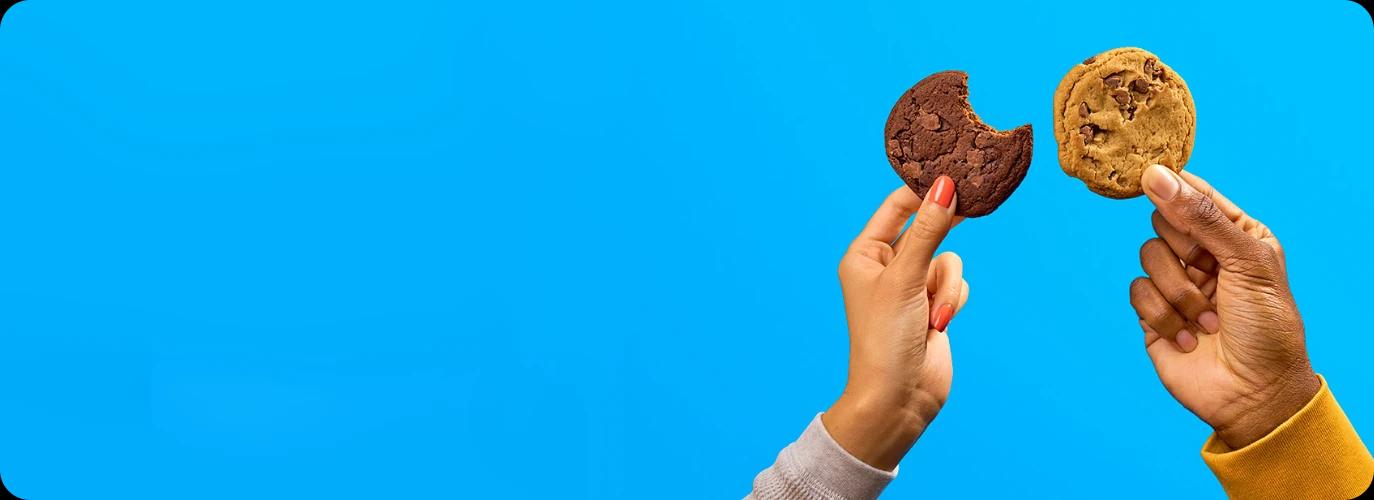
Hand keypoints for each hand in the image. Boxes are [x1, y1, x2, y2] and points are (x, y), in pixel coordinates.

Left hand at [822, 177, 967, 470]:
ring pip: (947, 258)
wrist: (898, 397)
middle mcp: (886, 266)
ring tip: (933, 313)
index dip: (922, 189)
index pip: (895, 207)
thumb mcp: (906, 278)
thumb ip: (928, 230)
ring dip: (947, 284)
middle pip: (926, 227)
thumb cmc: (885, 339)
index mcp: (864, 254)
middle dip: (943, 230)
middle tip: (973, 201)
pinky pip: (955, 283)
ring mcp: (911, 286)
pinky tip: (939, 325)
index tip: (953, 169)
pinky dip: (952, 301)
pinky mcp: (933, 305)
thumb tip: (945, 186)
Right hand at [1130, 165, 1318, 448]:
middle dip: (1184, 250)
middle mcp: (1204, 256)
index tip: (1153, 178)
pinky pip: (1137, 291)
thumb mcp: (1246, 262)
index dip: (1176, 187)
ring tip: (1206, 318)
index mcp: (1235, 235)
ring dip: (1178, 291)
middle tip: (1206, 273)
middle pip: (1163, 221)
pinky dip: (1163, 315)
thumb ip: (1201, 218)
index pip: (1196, 194)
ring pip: (1148, 256)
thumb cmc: (1266, 327)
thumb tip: (1156, 174)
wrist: (1253, 393)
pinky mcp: (1152, 313)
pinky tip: (1189, 336)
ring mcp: (1176, 284)